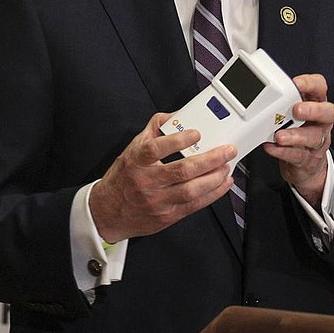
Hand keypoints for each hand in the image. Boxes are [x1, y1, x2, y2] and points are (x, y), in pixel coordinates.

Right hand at [89, 113, 235, 242]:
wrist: (107, 213)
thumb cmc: (123, 178)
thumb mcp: (132, 148)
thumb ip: (154, 129)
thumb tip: (175, 115)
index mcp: (138, 162)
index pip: (156, 149)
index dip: (178, 140)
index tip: (196, 132)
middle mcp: (147, 182)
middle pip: (182, 171)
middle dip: (210, 159)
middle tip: (227, 150)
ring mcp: (158, 201)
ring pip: (192, 190)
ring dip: (215, 177)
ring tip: (227, 166)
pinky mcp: (167, 216)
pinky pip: (194, 205)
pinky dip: (213, 194)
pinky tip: (223, 183)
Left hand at [262, 73, 333, 206]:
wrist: (305, 164)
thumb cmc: (296, 129)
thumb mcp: (292, 111)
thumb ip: (283, 100)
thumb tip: (261, 90)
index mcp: (317, 104)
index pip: (320, 87)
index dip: (311, 84)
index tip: (297, 84)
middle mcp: (321, 121)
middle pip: (328, 112)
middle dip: (312, 110)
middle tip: (296, 110)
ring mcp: (317, 140)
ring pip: (313, 137)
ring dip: (295, 135)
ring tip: (279, 135)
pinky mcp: (308, 159)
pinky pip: (298, 155)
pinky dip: (284, 151)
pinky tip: (272, 147)